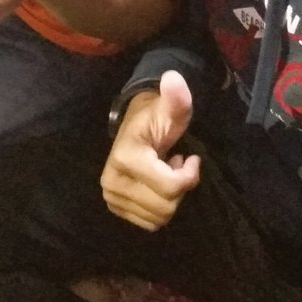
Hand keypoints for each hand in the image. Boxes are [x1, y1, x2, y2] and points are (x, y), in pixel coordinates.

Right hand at [100, 70, 200, 230]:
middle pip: (166, 206)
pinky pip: (150, 223)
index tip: (189, 157)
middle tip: (175, 163)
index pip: (170, 187)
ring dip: (170, 197)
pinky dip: (160, 207)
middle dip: (179, 186)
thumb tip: (173, 78)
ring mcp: (112, 197)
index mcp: (125, 158)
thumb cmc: (155, 118)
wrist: (133, 127)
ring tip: (165, 172)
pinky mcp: (115, 207)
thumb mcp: (170, 109)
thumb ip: (176, 99)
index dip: (189, 175)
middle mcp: (113, 182)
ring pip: (160, 217)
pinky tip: (158, 185)